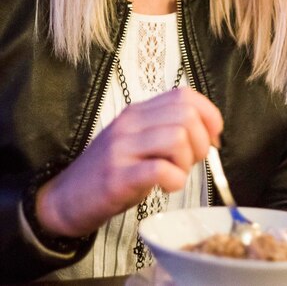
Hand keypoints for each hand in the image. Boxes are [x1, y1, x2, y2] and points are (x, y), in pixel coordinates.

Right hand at [35, 87, 222, 236]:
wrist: (67, 197)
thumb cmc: (112, 171)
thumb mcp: (139, 141)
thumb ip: (168, 130)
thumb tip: (211, 135)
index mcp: (138, 111)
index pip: (184, 95)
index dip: (209, 115)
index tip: (213, 138)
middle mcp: (130, 123)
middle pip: (186, 115)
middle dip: (201, 142)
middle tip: (189, 162)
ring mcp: (122, 148)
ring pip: (177, 138)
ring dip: (187, 162)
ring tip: (175, 174)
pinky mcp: (117, 177)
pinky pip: (160, 170)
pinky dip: (174, 181)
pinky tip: (166, 187)